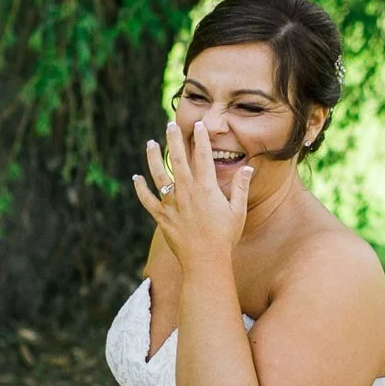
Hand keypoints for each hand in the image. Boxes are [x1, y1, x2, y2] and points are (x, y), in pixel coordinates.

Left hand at [133, 118, 251, 258]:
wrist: (205, 261)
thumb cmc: (225, 237)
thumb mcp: (238, 212)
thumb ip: (241, 188)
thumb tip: (248, 168)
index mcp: (206, 188)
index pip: (203, 157)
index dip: (201, 139)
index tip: (198, 124)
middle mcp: (187, 192)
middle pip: (177, 160)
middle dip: (174, 139)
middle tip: (170, 124)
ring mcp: (172, 204)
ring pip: (159, 175)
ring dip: (153, 158)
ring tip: (150, 143)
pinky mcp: (162, 217)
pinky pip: (147, 200)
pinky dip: (140, 188)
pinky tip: (136, 178)